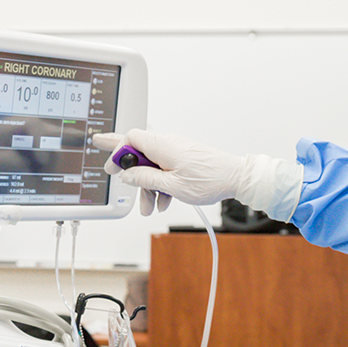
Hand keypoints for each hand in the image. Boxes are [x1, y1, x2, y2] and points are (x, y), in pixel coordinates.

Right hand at [91, 130, 304, 217]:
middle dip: (131, 172)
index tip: (109, 163)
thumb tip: (126, 174)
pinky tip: (164, 202)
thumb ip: (145, 179)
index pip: (130, 138)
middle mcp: (168, 144)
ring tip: (150, 208)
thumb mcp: (171, 186)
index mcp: (163, 146)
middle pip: (139, 153)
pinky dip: (161, 185)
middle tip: (120, 181)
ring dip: (148, 186)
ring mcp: (177, 151)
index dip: (117, 149)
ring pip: (153, 166)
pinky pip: (165, 169)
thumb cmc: (209, 180)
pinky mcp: (185, 158)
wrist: (237, 178)